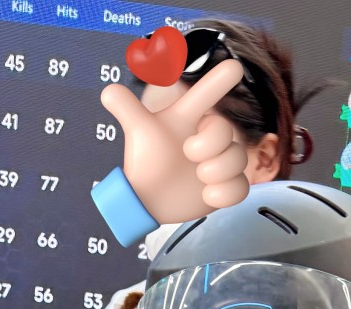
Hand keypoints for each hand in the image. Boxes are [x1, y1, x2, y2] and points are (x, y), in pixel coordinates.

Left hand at [101, 58, 249, 224]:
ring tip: (199, 178)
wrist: (149, 200)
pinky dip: (225, 193)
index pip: (206, 94)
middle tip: (188, 154)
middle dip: (210, 144)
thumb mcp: (139, 134)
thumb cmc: (146, 162)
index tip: (234, 67)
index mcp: (188, 119)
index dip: (219, 80)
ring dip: (217, 171)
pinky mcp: (225, 187)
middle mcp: (208, 138)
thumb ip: (127, 109)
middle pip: (226, 131)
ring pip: (238, 159)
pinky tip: (207, 195)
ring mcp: (219, 162)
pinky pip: (241, 188)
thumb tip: (108, 90)